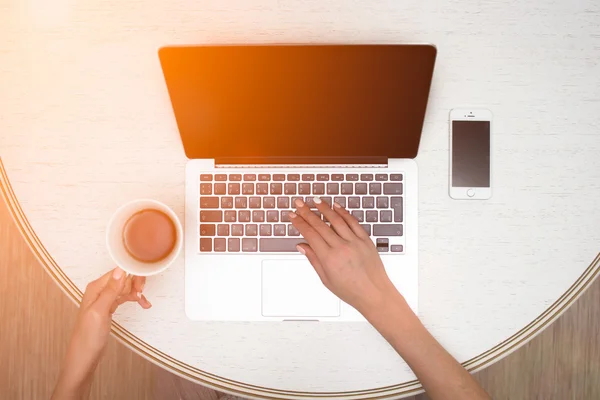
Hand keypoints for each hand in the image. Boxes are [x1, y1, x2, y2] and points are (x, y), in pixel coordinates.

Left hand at [52, 267, 150, 398]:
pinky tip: (143, 304)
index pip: (117, 272)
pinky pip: (124, 297)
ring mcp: (104, 299)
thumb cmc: (87, 337)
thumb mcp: (100, 312)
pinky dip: (134, 299)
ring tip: (144, 302)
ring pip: (125, 288)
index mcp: (95, 287)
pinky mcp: (109, 307)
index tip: (141, 286)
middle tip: (142, 295)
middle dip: (135, 284)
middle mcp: (99, 290)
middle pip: (123, 278)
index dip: (131, 276)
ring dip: (136, 292)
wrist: (85, 357)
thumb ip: (110, 291)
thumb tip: (120, 270)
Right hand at [289, 197, 397, 314]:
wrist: (374, 294)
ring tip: (315, 200)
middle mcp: (342, 248)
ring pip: (336, 220)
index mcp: (329, 259)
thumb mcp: (326, 279)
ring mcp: (355, 242)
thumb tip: (302, 246)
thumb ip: (313, 259)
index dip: (300, 223)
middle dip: (307, 212)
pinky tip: (336, 207)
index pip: (310, 235)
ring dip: (324, 208)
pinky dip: (344, 213)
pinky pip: (353, 222)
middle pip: (320, 225)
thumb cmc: (351, 291)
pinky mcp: (366, 240)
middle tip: (299, 203)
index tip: (293, 216)